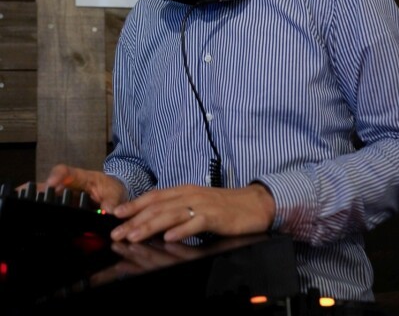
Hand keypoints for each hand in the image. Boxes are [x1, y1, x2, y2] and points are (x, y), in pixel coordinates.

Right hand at [21, 163, 128, 211]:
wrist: (113, 192)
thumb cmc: (112, 189)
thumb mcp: (116, 194)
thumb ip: (113, 201)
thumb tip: (108, 211)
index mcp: (83, 178)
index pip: (69, 172)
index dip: (59, 175)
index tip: (51, 183)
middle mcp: (69, 184)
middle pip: (51, 183)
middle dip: (39, 189)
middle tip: (26, 195)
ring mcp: (63, 193)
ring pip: (46, 192)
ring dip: (33, 196)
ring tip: (18, 198)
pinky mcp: (61, 204)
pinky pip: (47, 203)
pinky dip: (35, 205)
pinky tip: (22, 207)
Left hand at [110, 183, 274, 243]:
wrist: (253, 204)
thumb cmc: (223, 207)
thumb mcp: (196, 204)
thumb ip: (176, 209)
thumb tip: (152, 220)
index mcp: (183, 190)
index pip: (153, 196)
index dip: (133, 205)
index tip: (116, 215)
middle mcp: (190, 194)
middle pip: (157, 206)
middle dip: (134, 220)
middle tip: (117, 232)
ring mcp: (202, 204)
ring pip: (171, 214)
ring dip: (150, 225)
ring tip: (134, 236)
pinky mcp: (215, 216)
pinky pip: (195, 223)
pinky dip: (181, 230)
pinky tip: (169, 237)